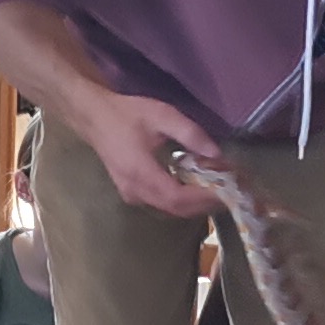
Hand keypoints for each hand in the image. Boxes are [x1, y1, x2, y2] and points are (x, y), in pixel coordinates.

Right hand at [61, 87, 217, 215]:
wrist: (94, 118)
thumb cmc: (127, 114)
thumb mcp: (162, 116)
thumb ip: (190, 134)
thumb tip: (217, 154)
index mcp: (140, 172)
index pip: (177, 197)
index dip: (202, 198)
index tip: (226, 192)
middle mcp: (135, 191)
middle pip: (176, 209)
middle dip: (204, 204)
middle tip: (229, 193)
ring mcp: (131, 195)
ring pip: (170, 210)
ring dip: (195, 204)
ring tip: (217, 191)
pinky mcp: (132, 194)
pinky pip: (162, 204)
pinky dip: (182, 200)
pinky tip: (196, 188)